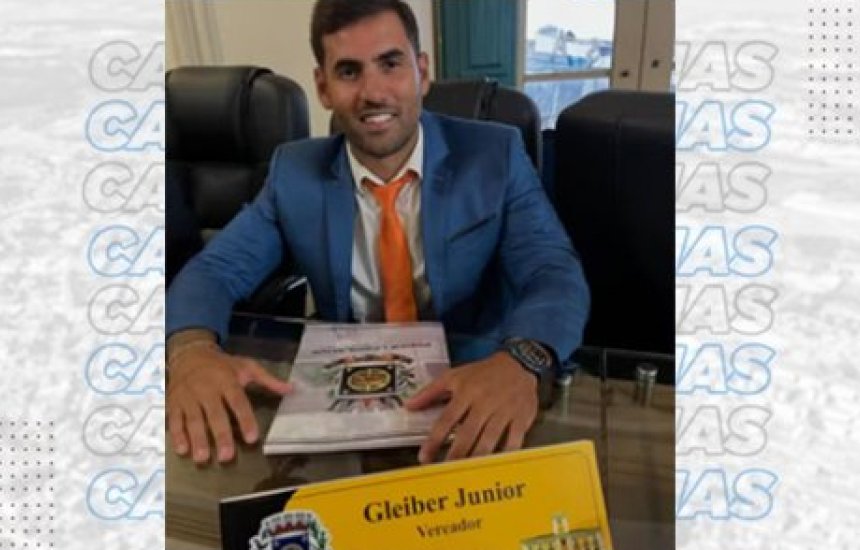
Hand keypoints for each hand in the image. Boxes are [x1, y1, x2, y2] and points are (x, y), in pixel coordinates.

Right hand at [167, 344, 291, 463]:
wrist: (189, 354)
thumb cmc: (222, 365)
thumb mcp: (246, 366)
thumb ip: (268, 380)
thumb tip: (292, 390)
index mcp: (227, 380)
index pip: (238, 402)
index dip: (245, 419)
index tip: (252, 438)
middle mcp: (207, 389)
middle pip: (215, 414)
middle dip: (221, 435)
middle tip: (227, 456)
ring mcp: (188, 397)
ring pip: (194, 420)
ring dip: (198, 440)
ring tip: (203, 459)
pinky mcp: (174, 402)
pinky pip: (175, 420)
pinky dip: (177, 435)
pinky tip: (182, 450)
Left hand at [405, 351, 537, 462]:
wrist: (518, 364)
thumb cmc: (483, 372)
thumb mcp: (454, 376)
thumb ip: (430, 392)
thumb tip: (409, 405)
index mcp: (466, 392)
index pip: (446, 420)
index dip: (434, 441)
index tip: (424, 457)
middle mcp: (484, 403)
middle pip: (467, 434)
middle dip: (454, 455)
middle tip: (444, 472)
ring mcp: (504, 412)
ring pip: (488, 440)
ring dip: (476, 458)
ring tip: (465, 473)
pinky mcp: (521, 418)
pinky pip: (514, 441)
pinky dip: (505, 455)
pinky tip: (495, 466)